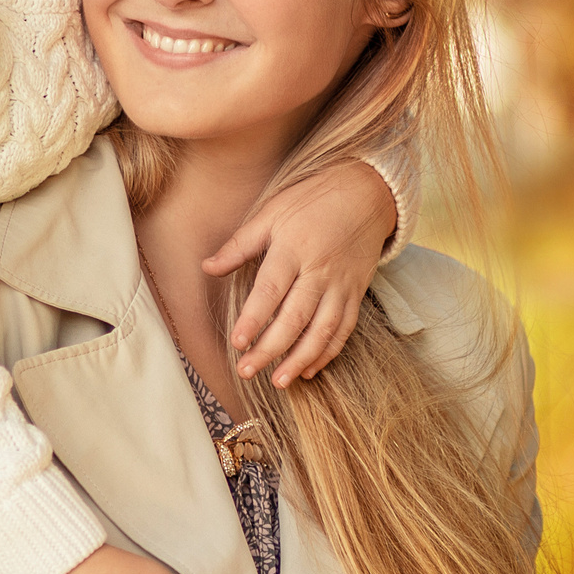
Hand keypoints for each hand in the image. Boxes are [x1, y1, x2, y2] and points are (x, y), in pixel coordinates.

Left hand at [201, 159, 395, 387]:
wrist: (366, 192)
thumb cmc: (312, 201)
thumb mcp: (272, 212)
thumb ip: (240, 244)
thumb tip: (207, 267)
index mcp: (293, 248)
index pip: (271, 290)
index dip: (254, 318)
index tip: (237, 342)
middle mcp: (320, 271)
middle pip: (295, 317)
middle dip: (271, 349)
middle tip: (247, 371)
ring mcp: (342, 285)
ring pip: (323, 330)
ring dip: (301, 359)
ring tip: (279, 381)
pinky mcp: (357, 294)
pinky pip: (344, 329)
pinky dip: (328, 352)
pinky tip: (309, 369)